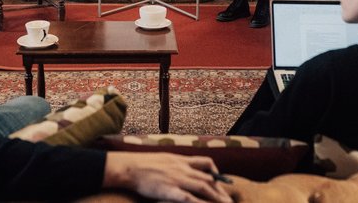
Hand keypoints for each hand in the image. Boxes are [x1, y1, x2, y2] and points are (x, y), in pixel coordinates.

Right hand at [104, 152, 231, 202]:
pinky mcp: (169, 190)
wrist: (128, 167)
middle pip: (208, 179)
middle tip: (229, 200)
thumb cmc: (142, 164)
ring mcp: (177, 179)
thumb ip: (175, 163)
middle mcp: (182, 169)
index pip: (205, 163)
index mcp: (180, 160)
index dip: (216, 172)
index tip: (221, 181)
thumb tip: (181, 167)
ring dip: (217, 197)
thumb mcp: (163, 158)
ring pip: (203, 188)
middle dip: (221, 190)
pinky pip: (189, 198)